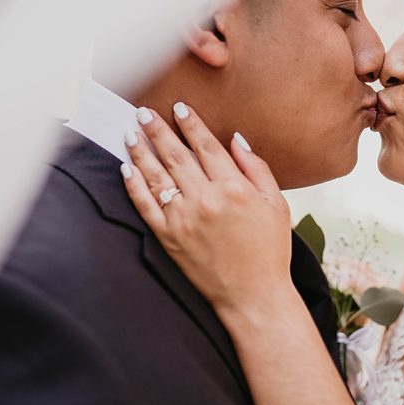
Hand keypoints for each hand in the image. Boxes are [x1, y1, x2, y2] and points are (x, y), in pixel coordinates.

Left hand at [120, 102, 295, 317]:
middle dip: (157, 130)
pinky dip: (134, 185)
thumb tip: (236, 139)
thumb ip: (256, 168)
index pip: (206, 146)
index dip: (190, 123)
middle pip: (175, 155)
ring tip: (130, 133)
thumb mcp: (276, 204)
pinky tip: (127, 168)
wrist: (254, 296)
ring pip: (156, 176)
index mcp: (234, 188)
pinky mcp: (169, 237)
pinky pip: (145, 205)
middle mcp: (206, 199)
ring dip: (141, 151)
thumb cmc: (270, 250)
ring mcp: (184, 219)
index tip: (179, 108)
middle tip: (143, 112)